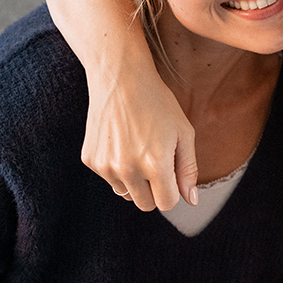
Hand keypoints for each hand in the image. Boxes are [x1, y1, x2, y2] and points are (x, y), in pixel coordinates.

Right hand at [82, 70, 198, 211]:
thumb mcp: (183, 132)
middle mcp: (128, 169)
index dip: (173, 190)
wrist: (120, 77)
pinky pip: (109, 179)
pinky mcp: (90, 160)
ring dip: (134, 181)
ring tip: (137, 149)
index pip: (167, 203)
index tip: (171, 173)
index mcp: (155, 164)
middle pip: (145, 204)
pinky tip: (121, 142)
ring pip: (125, 194)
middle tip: (155, 161)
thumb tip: (191, 201)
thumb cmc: (158, 103)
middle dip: (154, 190)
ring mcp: (105, 165)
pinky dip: (117, 168)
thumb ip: (188, 169)